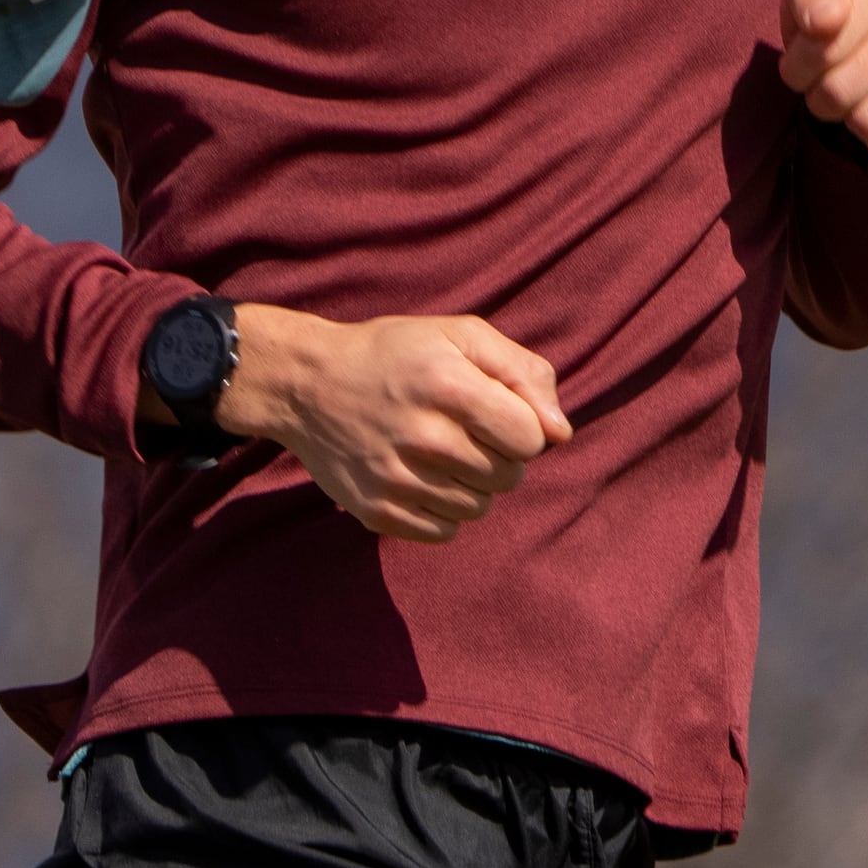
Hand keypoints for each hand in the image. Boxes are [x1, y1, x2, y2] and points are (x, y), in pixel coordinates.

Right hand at [215, 305, 570, 541]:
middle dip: (497, 455)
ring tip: (437, 450)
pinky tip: (419, 475)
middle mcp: (423, 437)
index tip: (494, 411)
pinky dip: (442, 509)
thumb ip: (524, 372)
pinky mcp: (378, 512)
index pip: (530, 440)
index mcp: (449, 386)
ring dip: (470, 483)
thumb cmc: (396, 354)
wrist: (307, 383)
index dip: (522, 427)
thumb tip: (559, 434)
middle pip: (508, 478)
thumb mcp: (459, 336)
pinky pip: (445, 531)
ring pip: (478, 507)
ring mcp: (397, 480)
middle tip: (461, 429)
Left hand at [780, 0, 867, 168]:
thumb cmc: (834, 29)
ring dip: (850, 123)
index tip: (800, 63)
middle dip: (820, 97)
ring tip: (853, 106)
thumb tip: (826, 19)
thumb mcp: (805, 3)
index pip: (824, 33)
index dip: (800, 61)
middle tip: (823, 91)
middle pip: (841, 86)